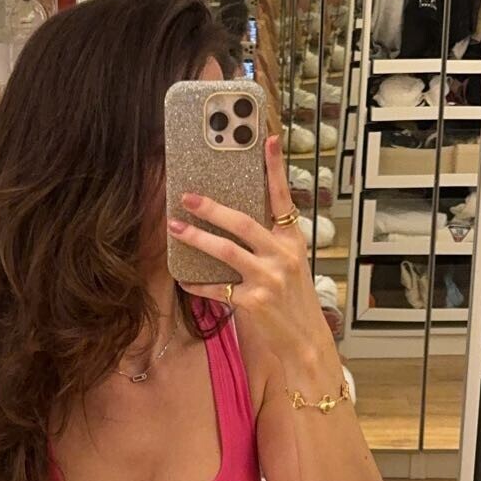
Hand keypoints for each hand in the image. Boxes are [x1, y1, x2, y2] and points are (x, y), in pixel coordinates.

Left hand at [166, 133, 331, 362]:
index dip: (275, 168)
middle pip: (243, 222)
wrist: (305, 341)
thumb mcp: (290, 265)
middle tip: (186, 196)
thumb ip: (269, 242)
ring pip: (226, 251)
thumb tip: (232, 220)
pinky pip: (218, 287)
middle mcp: (283, 255)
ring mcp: (269, 278)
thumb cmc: (293, 300)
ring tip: (175, 228)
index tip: (267, 139)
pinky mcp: (254, 301)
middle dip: (211, 208)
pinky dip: (198, 284)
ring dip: (197, 239)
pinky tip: (184, 279)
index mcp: (292, 240)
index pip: (283, 197)